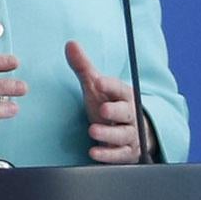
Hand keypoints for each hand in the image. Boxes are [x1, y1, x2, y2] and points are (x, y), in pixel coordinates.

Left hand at [64, 40, 155, 162]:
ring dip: (109, 134)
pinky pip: (120, 155)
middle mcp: (129, 115)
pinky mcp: (126, 152)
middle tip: (103, 110)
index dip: (110, 85)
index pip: (119, 89)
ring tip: (93, 131)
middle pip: (126, 112)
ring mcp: (129, 134)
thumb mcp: (95, 88)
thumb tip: (70, 43)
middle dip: (115, 111)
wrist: (130, 132)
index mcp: (123, 96)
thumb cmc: (109, 106)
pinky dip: (108, 155)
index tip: (99, 82)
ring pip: (123, 135)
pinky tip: (94, 153)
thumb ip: (83, 67)